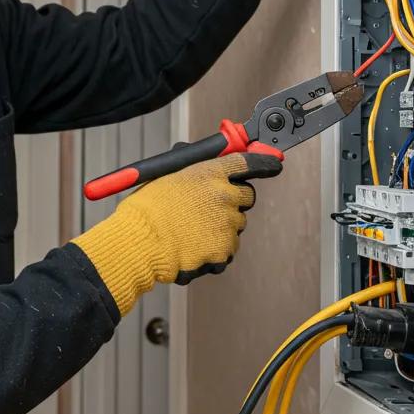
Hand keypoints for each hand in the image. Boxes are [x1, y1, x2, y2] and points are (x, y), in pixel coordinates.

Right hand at [72, 152, 282, 314]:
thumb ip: (192, 174)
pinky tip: (192, 249)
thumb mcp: (167, 178)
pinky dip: (215, 252)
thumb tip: (201, 173)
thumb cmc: (145, 210)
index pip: (246, 161)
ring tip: (191, 233)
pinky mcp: (224, 249)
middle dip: (235, 202)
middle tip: (212, 209)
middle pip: (248, 196)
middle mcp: (224, 195)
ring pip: (237, 225)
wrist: (140, 242)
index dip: (262, 162)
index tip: (273, 163)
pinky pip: (228, 250)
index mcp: (209, 173)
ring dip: (221, 229)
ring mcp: (227, 223)